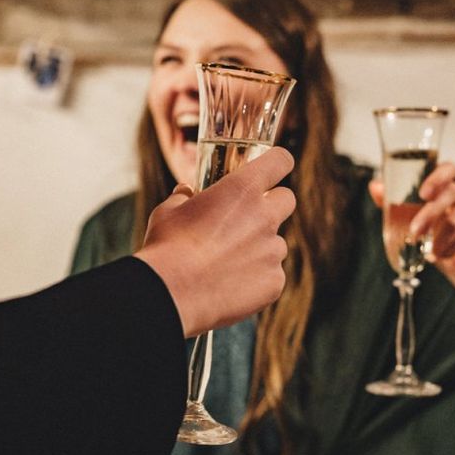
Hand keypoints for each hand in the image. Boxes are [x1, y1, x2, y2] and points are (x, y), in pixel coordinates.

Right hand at [135, 147, 295, 336]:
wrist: (171, 294)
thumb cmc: (167, 248)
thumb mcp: (168, 212)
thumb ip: (183, 197)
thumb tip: (185, 192)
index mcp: (242, 189)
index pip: (280, 160)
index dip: (277, 162)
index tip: (272, 168)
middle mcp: (265, 216)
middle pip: (287, 199)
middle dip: (272, 205)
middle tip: (247, 218)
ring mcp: (273, 250)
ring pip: (276, 242)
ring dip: (260, 246)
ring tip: (228, 262)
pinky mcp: (275, 281)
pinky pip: (272, 273)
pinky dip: (257, 277)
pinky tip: (231, 285)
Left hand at [369, 162, 454, 298]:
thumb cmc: (433, 231)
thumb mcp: (411, 217)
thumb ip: (393, 201)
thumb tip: (375, 185)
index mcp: (445, 185)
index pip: (448, 168)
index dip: (438, 176)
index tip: (423, 192)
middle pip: (453, 192)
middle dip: (432, 212)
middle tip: (415, 229)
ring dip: (441, 236)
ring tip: (429, 250)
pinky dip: (453, 247)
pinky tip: (442, 255)